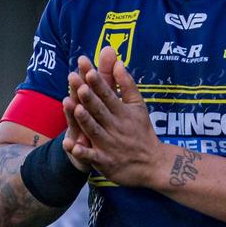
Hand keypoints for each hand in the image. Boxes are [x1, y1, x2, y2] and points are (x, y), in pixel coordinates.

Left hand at [62, 46, 166, 186]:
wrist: (153, 164)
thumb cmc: (142, 131)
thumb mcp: (138, 106)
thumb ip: (127, 84)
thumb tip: (118, 62)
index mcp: (122, 112)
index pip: (108, 95)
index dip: (98, 83)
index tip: (88, 71)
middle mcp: (115, 127)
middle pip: (99, 110)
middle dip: (88, 97)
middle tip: (77, 83)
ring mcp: (110, 145)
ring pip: (95, 130)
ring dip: (85, 120)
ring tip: (74, 108)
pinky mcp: (105, 161)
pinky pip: (92, 157)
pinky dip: (82, 153)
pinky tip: (71, 146)